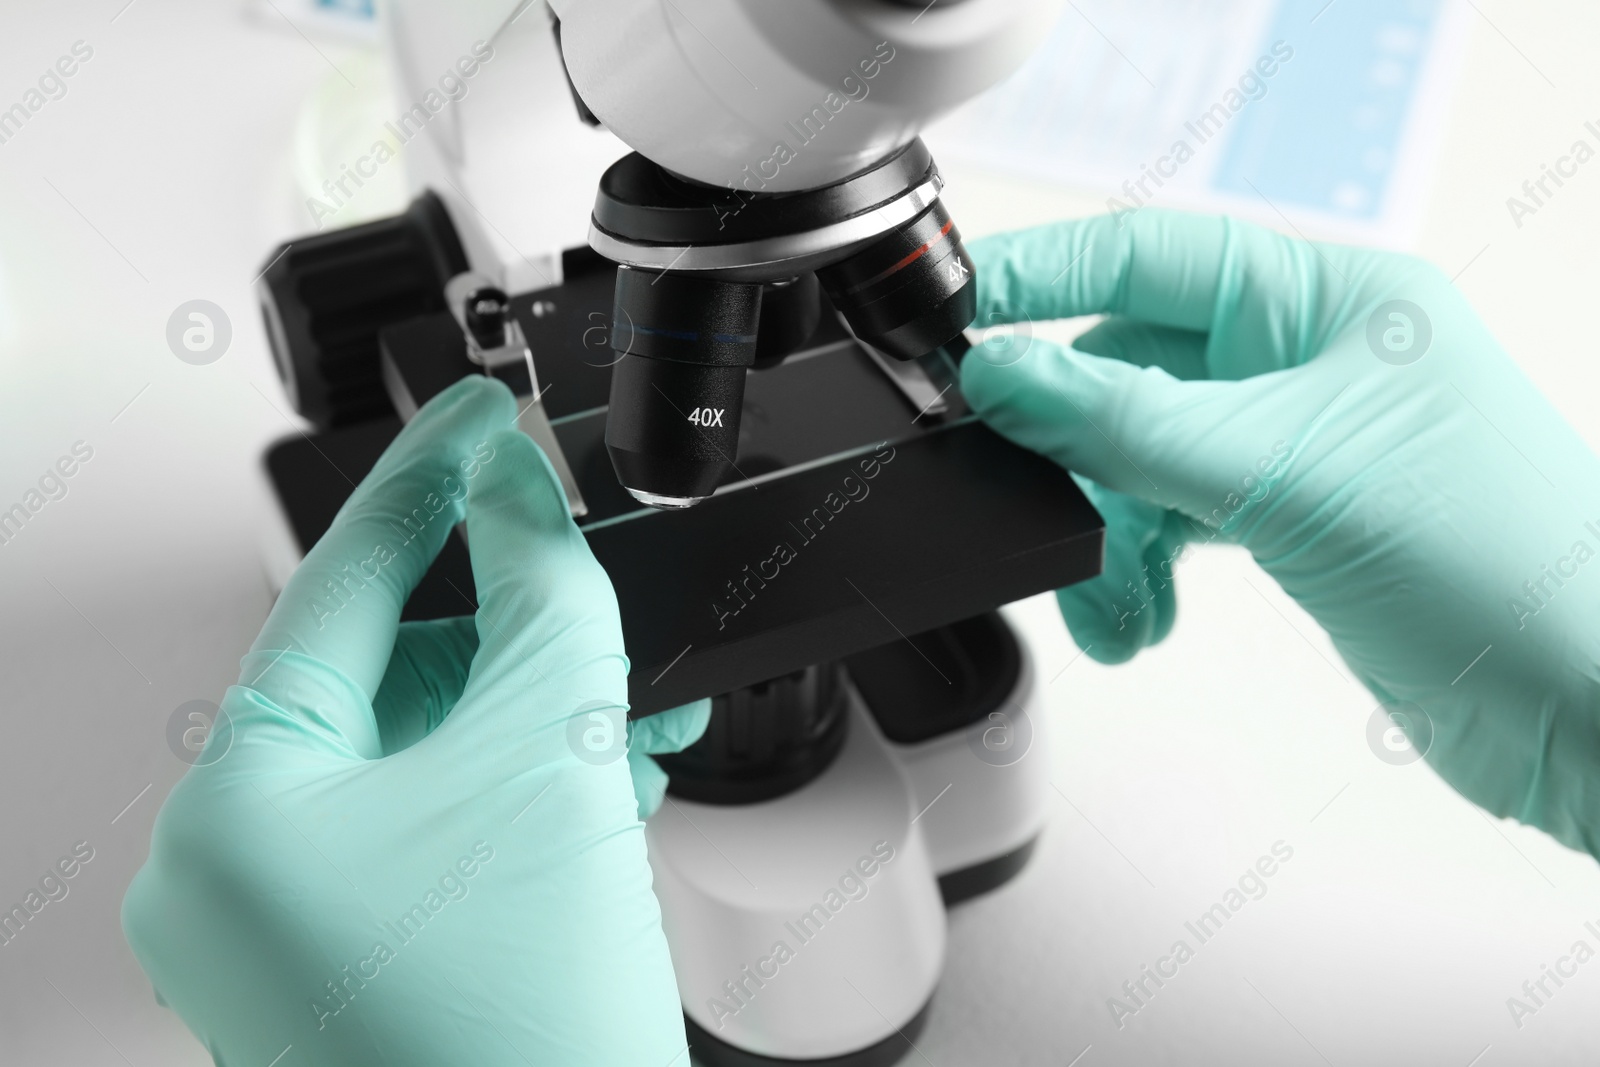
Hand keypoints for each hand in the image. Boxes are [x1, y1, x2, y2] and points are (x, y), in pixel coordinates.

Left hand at [122, 376, 706, 1065]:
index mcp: (235, 813)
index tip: (483, 414)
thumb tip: (523, 486)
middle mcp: (238, 871)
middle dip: (514, 631)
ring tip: (632, 703)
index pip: (336, 585)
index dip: (430, 481)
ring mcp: (296, 926)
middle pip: (390, 674)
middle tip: (593, 583)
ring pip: (429, 755)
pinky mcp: (364, 958)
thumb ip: (543, 595)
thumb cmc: (526, 1040)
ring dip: (539, 715)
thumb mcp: (551, 765)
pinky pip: (440, 827)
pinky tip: (604, 772)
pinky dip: (523, 788)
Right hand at [963, 209, 1599, 854]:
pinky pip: (1172, 523)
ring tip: (1108, 600)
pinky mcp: (1289, 521)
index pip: (1149, 255)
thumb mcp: (1281, 471)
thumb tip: (1006, 373)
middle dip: (1075, 449)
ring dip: (1106, 536)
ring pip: (1141, 461)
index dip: (1044, 277)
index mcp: (1326, 298)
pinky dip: (1139, 573)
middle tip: (1028, 492)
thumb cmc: (1501, 561)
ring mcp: (1297, 444)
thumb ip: (1125, 421)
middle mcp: (1307, 361)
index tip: (957, 311)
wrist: (1583, 704)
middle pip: (1129, 371)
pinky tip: (1141, 617)